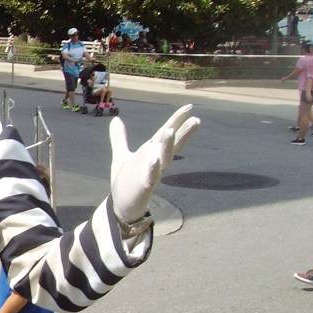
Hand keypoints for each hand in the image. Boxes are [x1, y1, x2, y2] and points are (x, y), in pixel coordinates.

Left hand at [109, 105, 199, 223]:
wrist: (120, 206)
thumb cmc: (125, 182)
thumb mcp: (121, 155)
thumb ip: (119, 138)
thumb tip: (116, 119)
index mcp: (151, 152)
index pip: (166, 133)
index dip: (177, 120)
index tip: (190, 106)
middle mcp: (155, 161)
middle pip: (172, 145)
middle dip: (183, 133)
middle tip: (196, 120)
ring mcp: (152, 174)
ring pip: (164, 159)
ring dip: (168, 145)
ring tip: (170, 131)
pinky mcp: (144, 187)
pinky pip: (151, 177)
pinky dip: (154, 168)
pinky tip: (155, 159)